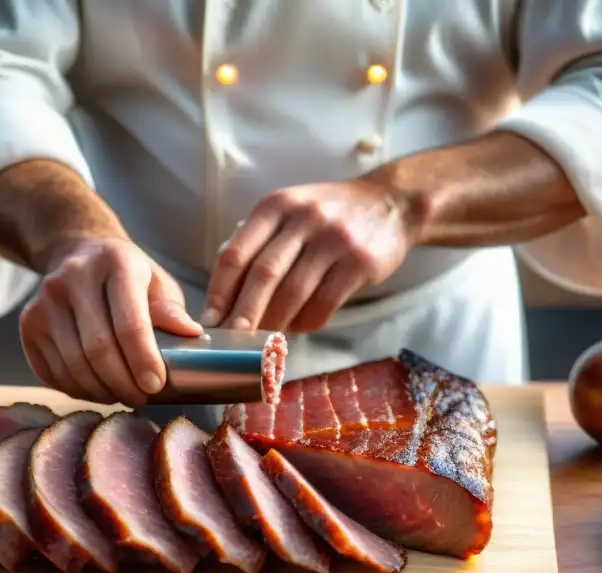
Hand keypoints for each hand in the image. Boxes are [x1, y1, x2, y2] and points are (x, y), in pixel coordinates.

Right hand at [19, 237, 201, 406]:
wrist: (77, 253)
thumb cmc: (126, 275)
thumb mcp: (157, 283)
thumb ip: (171, 310)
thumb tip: (190, 335)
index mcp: (115, 263)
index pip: (129, 322)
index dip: (143, 360)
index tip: (155, 386)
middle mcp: (73, 278)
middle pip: (97, 348)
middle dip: (123, 383)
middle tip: (141, 398)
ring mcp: (45, 300)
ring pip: (73, 364)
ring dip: (100, 391)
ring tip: (121, 395)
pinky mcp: (28, 323)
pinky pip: (51, 370)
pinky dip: (76, 389)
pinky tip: (95, 389)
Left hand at [201, 179, 424, 332]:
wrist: (390, 204)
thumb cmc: (329, 214)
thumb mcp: (290, 210)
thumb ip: (259, 240)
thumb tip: (225, 291)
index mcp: (277, 206)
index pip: (237, 252)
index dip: (220, 290)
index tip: (211, 318)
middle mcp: (303, 218)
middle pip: (264, 274)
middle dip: (243, 312)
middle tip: (231, 338)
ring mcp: (334, 239)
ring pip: (294, 292)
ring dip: (275, 322)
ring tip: (262, 340)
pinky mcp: (359, 262)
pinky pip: (325, 302)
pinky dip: (306, 323)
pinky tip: (297, 329)